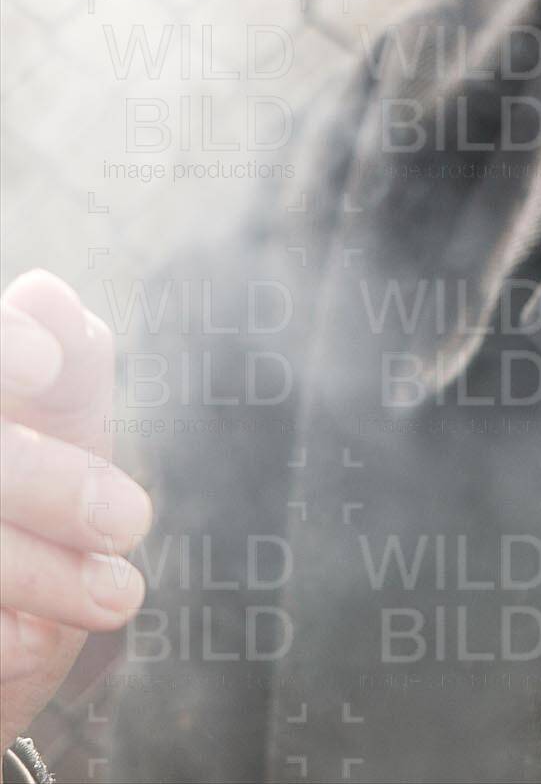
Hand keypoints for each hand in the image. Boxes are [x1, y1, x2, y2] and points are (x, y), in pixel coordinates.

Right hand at [1, 269, 151, 749]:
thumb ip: (67, 361)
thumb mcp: (60, 431)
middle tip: (131, 520)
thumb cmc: (34, 512)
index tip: (43, 365)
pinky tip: (31, 642)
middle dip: (47, 482)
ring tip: (119, 595)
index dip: (2, 341)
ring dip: (40, 572)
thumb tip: (44, 294)